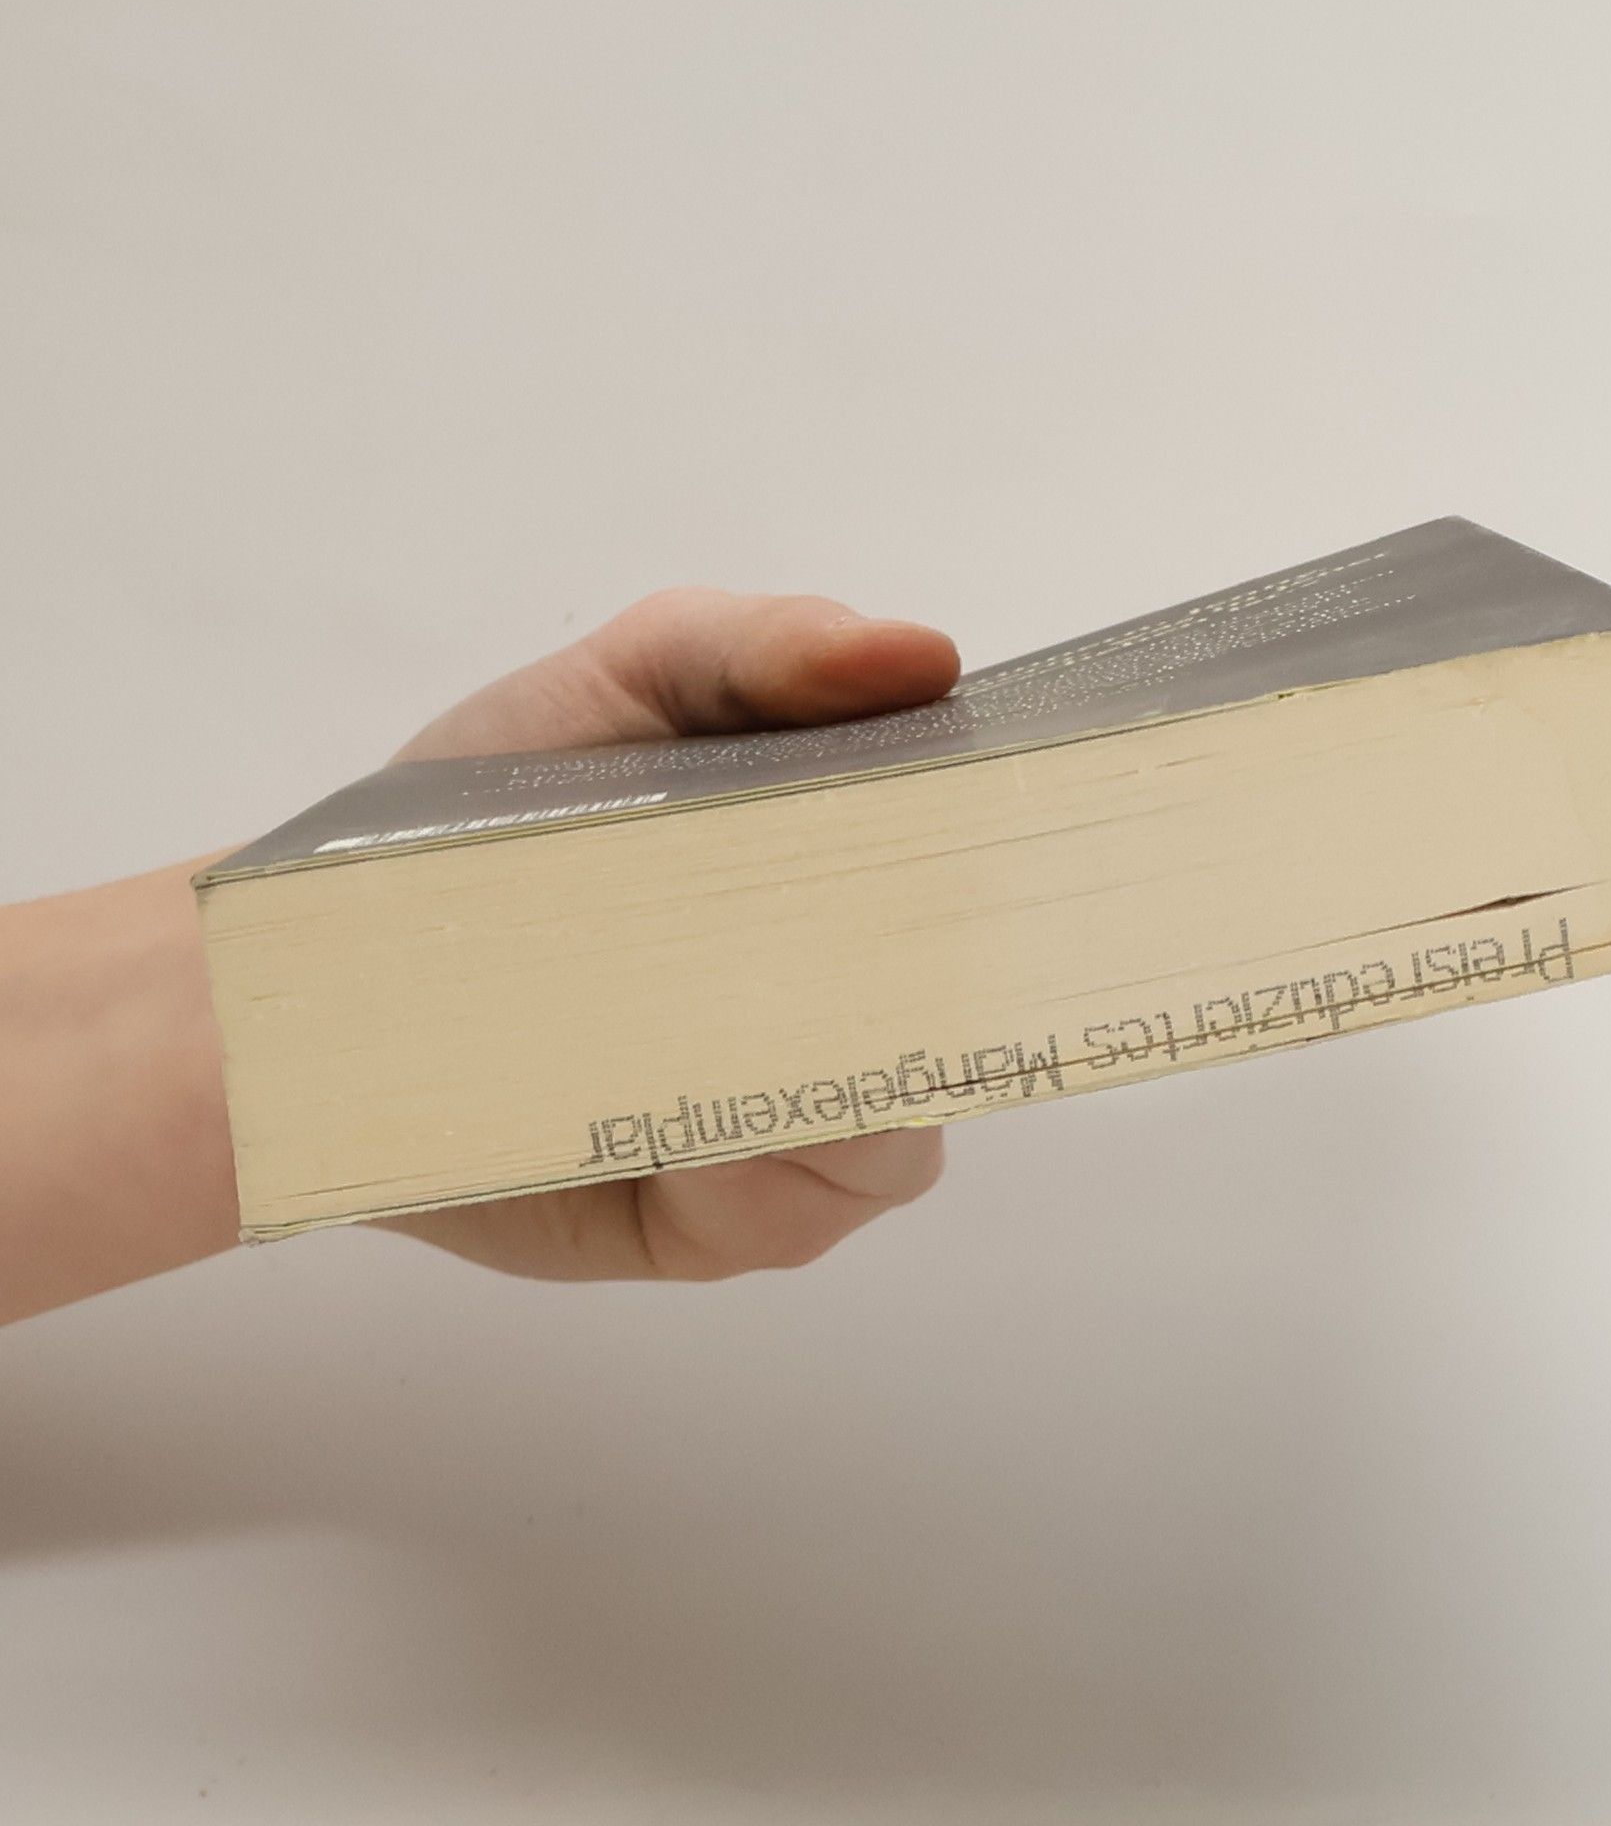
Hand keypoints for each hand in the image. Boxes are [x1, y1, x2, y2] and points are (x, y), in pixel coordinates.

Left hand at [380, 590, 961, 1281]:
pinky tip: (661, 1136)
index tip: (993, 846)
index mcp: (870, 879)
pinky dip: (742, 1176)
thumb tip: (922, 656)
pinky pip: (794, 1215)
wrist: (331, 981)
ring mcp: (805, 1129)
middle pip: (967, 1034)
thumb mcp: (632, 682)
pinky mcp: (727, 1225)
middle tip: (795, 945)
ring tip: (686, 1042)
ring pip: (896, 1144)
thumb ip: (770, 647)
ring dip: (814, 1099)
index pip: (1004, 894)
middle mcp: (861, 1012)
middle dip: (906, 998)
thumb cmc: (490, 814)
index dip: (1017, 876)